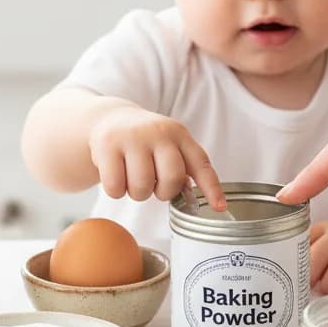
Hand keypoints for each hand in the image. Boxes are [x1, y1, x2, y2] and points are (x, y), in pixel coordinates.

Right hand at [88, 105, 226, 209]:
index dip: (211, 188)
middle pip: (172, 178)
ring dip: (137, 193)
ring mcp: (132, 137)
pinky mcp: (107, 145)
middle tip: (154, 186)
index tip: (220, 207)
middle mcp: (158, 132)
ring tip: (133, 179)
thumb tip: (194, 196)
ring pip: (142, 187)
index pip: (200, 163)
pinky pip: (115, 187)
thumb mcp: (168, 145)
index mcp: (179, 134)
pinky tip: (116, 176)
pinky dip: (116, 191)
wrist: (109, 119)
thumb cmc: (145, 141)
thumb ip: (182, 166)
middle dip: (163, 192)